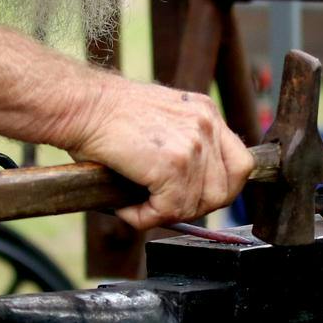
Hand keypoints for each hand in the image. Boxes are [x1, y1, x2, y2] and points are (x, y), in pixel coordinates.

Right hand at [64, 79, 253, 230]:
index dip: (220, 190)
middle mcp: (206, 124)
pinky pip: (170, 210)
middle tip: (159, 206)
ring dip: (164, 213)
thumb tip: (192, 193)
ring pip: (195, 205)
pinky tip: (127, 207)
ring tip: (136, 205)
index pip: (241, 165)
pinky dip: (145, 217)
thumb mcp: (161, 121)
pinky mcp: (172, 164)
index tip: (194, 199)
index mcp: (206, 112)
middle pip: (224, 190)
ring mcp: (192, 143)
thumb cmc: (107, 116)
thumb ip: (184, 147)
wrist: (82, 105)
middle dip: (191, 207)